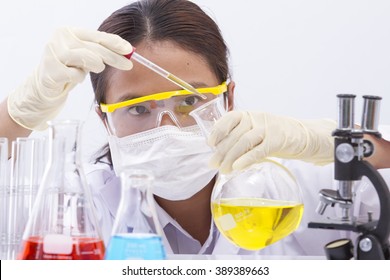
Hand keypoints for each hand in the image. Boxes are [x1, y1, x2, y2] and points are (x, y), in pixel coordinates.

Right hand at [7, 27, 132, 129]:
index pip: (97, 36)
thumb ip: (101, 51)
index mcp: (69, 31)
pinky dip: (79, 77)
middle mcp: (60, 39)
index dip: (115, 42)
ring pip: (86, 57)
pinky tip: (74, 77)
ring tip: (96, 68)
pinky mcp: (50, 70)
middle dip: (114, 57)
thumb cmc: (69, 68)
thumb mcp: (86, 56)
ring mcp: (53, 53)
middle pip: (94, 47)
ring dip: (95, 65)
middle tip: (128, 65)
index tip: (129, 50)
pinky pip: (75, 74)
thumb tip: (128, 51)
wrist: (45, 85)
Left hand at [208, 111, 335, 172]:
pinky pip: (259, 150)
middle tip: (213, 164)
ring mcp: (267, 128)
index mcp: (248, 114)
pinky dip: (246, 159)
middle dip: (221, 151)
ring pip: (244, 142)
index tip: (210, 143)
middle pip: (235, 134)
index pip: (229, 118)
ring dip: (231, 157)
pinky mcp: (277, 140)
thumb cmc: (273, 135)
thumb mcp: (254, 131)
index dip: (218, 130)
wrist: (302, 136)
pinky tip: (237, 167)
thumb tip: (218, 150)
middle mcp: (256, 118)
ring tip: (223, 169)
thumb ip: (239, 137)